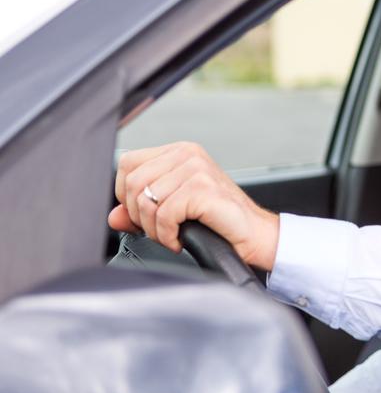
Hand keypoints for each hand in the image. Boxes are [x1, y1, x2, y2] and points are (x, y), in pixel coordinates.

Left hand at [109, 142, 279, 270]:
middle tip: (159, 230)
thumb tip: (114, 216)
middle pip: (132, 182)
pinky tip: (180, 240)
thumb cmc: (219, 221)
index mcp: (179, 152)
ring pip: (145, 200)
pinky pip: (164, 215)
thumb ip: (140, 211)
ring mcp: (196, 168)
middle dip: (138, 216)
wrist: (254, 234)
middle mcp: (188, 154)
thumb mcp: (173, 211)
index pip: (128, 163)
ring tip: (172, 236)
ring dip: (154, 229)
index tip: (141, 216)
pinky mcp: (202, 188)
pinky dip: (167, 236)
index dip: (125, 195)